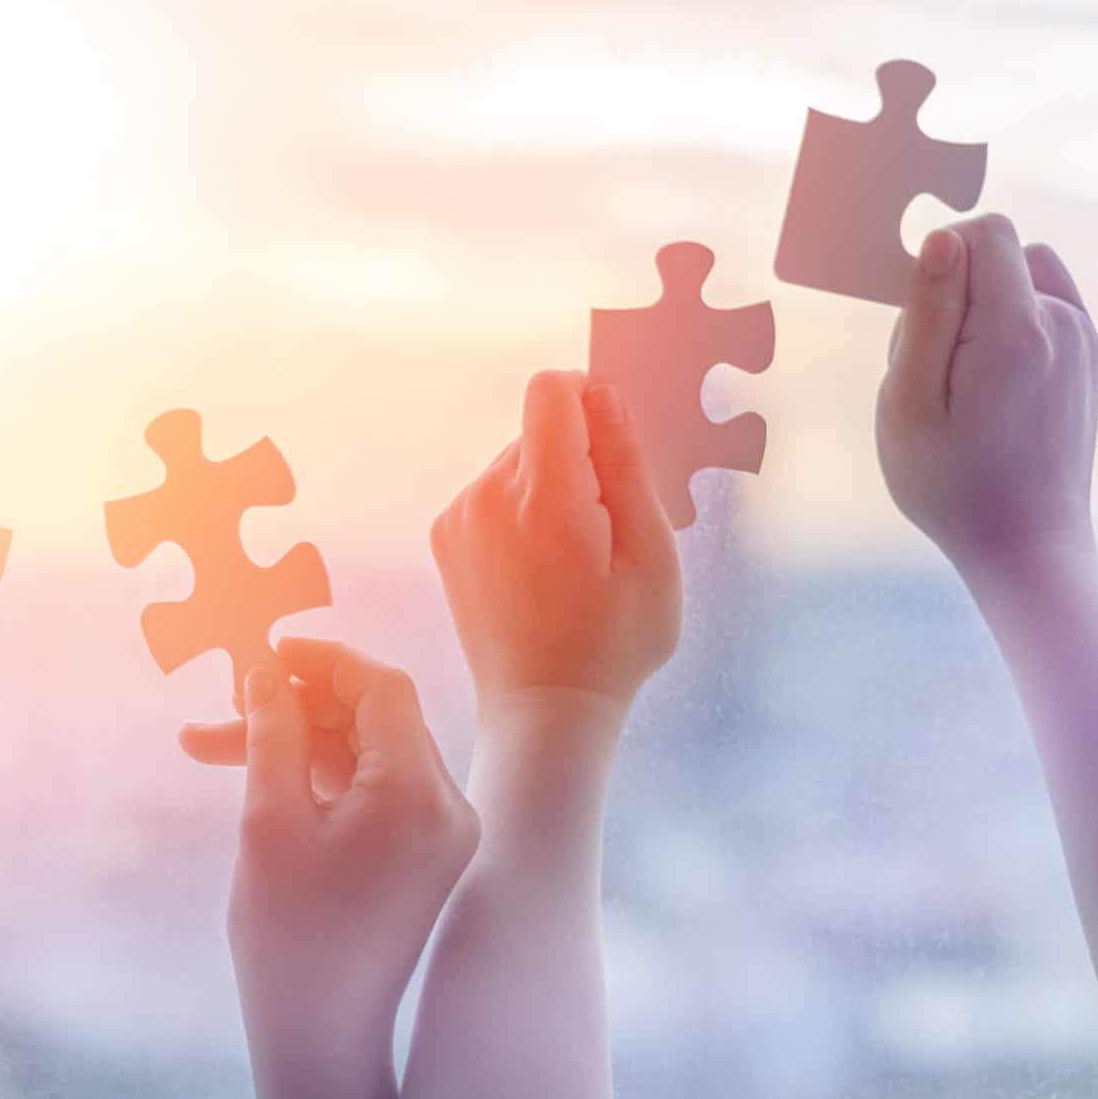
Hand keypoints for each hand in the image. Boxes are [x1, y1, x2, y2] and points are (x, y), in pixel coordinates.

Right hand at [229, 643, 475, 1060]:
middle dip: (293, 708)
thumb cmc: (291, 935)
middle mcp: (447, 809)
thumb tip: (268, 672)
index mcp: (418, 795)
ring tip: (208, 748)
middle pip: (372, 720)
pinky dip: (319, 779)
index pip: (382, 689)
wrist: (323, 1036)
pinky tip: (257, 780)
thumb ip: (272, 732)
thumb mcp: (268, 819)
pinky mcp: (424, 858)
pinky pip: (374, 792)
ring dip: (295, 744)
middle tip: (220, 712)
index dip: (322, 660)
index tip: (265, 654)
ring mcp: (440, 836)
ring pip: (365, 756)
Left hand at [430, 370, 680, 713]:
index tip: (613, 452)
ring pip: (516, 461)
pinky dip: (521, 512)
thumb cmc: (615, 640)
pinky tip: (539, 567)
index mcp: (545, 497)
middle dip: (578, 458)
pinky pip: (492, 492)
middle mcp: (487, 495)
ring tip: (570, 558)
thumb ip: (627, 464)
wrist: (544, 707)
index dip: (591, 403)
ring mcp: (459, 515)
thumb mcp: (652, 553)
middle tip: (602, 531)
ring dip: (549, 487)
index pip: (552, 391)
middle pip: (538, 428)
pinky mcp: (445, 535)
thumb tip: (604, 393)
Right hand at [878, 215, 1097, 574]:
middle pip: (995, 258)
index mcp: (1015, 328)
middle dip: (952, 293)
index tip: (915, 317)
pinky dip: (1010, 323)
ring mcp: (1082, 339)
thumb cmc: (949, 480)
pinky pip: (1042, 304)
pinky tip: (992, 380)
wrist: (1025, 542)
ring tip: (961, 382)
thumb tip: (944, 238)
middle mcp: (1062, 322)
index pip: (984, 232)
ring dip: (980, 311)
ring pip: (1016, 281)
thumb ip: (927, 312)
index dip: (939, 256)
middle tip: (932, 371)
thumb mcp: (909, 400)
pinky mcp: (1087, 357)